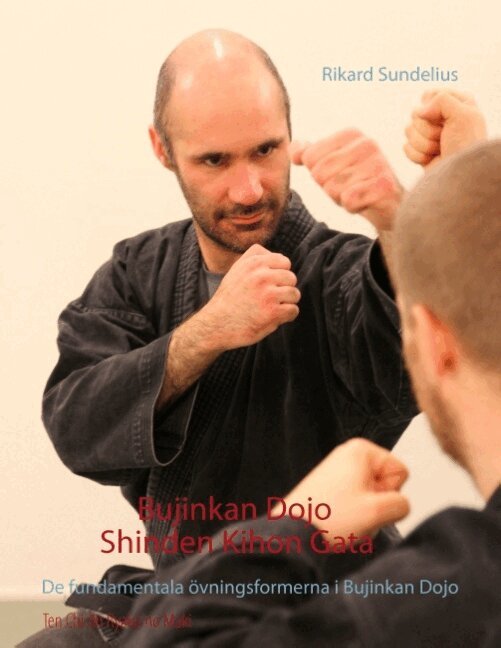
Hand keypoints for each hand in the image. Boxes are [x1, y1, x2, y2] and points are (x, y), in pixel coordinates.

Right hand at [199, 244, 299, 350]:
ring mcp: (268, 294)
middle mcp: (262, 276)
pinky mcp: (273, 312)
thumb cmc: (228, 299)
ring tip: (271, 308)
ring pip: (295, 294)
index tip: (271, 284)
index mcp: (254, 263)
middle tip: (270, 299)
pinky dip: (286, 317)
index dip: (280, 274)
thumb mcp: (236, 270)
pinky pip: (293, 310)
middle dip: (284, 289)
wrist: (215, 325)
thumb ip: (255, 258)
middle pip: (291, 278)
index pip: (284, 262)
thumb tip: (280, 258)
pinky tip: (273, 318)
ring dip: (286, 303)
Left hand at [280, 438, 409, 537]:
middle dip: (377, 505)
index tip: (369, 501)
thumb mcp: (377, 511)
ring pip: (372, 496)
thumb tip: (400, 505)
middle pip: (386, 483)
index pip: (400, 471)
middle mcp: (349, 455)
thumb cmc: (328, 516)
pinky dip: (353, 515)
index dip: (390, 492)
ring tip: (347, 521)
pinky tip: (340, 524)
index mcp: (361, 449)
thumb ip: (402, 504)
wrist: (293, 531)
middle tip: (358, 514)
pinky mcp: (330, 486)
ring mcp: (338, 470)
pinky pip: (357, 502)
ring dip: (366, 514)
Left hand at [291, 130, 403, 231]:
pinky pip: (348, 200)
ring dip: (341, 199)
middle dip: (330, 188)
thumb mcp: (330, 167)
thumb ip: (310, 155)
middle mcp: (367, 143)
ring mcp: (378, 163)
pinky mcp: (384, 185)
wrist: (390, 207)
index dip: (319, 175)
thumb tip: (293, 148)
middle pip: (319, 174)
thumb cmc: (358, 184)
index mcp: (351, 134)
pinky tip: (366, 202)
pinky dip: (352, 207)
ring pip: (332, 189)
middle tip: (350, 188)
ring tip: (359, 194)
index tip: (340, 176)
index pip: (310, 157)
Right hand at [404, 90, 486, 168]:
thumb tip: (418, 112)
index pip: (429, 95)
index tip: (446, 119)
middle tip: (444, 138)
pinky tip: (432, 160)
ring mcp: (430, 136)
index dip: (432, 107)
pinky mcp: (421, 151)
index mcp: (456, 103)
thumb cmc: (467, 145)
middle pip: (416, 114)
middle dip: (428, 130)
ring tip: (440, 150)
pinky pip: (406, 147)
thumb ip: (441, 99)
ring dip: (424, 144)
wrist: (461, 176)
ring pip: (408, 131)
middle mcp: (442, 118)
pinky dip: (419, 156)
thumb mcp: (463, 114)